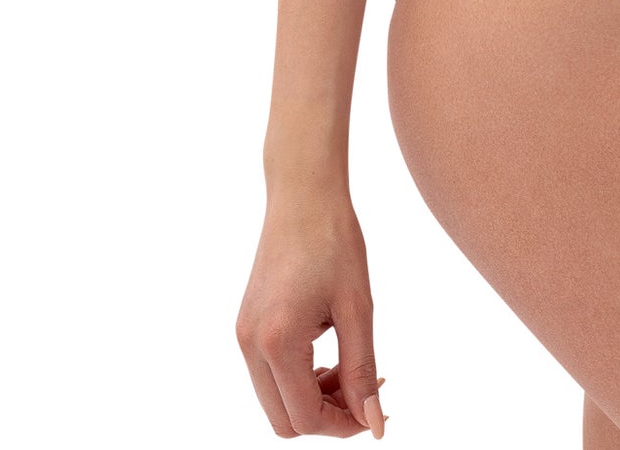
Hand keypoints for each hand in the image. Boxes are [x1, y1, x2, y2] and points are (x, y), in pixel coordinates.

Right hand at [236, 191, 388, 436]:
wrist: (304, 193)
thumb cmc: (335, 241)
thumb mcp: (357, 308)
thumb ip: (363, 371)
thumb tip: (375, 424)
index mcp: (277, 342)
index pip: (305, 418)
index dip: (343, 425)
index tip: (376, 411)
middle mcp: (250, 345)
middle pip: (284, 421)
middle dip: (327, 417)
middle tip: (366, 390)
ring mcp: (243, 335)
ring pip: (274, 401)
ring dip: (313, 398)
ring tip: (350, 370)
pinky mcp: (246, 324)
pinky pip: (269, 374)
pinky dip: (298, 378)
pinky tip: (328, 355)